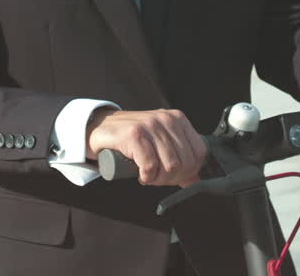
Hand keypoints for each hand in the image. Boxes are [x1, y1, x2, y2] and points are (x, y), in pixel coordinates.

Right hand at [85, 109, 206, 186]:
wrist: (100, 127)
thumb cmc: (132, 138)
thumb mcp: (159, 143)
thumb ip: (178, 158)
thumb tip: (194, 180)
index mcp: (177, 119)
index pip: (199, 152)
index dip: (188, 171)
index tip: (173, 175)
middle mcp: (166, 119)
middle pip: (185, 163)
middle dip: (171, 178)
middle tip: (157, 178)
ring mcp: (150, 125)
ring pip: (170, 166)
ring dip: (158, 179)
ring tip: (148, 176)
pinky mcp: (134, 135)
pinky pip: (150, 166)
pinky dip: (146, 177)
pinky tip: (140, 174)